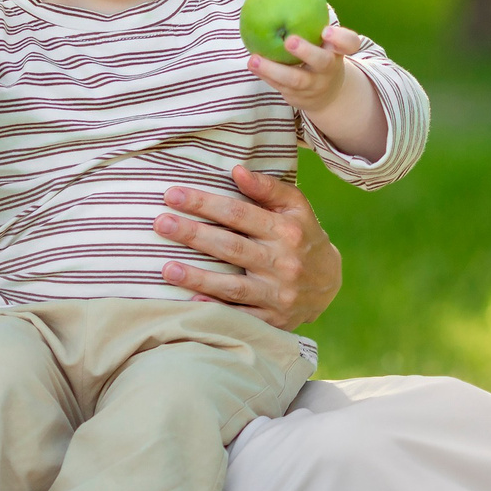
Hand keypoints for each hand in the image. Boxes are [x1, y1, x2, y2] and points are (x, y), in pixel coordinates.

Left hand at [154, 163, 341, 329]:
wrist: (329, 284)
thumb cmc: (303, 236)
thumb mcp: (296, 207)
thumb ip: (267, 188)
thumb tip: (236, 170)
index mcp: (287, 230)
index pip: (238, 213)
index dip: (204, 203)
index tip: (173, 195)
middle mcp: (283, 263)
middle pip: (230, 247)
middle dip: (193, 234)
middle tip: (160, 223)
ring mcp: (277, 294)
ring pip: (231, 286)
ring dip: (197, 277)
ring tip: (165, 268)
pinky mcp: (273, 320)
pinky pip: (240, 316)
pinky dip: (216, 310)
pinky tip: (190, 302)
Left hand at [247, 23, 365, 112]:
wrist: (327, 92)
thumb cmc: (320, 52)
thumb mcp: (322, 38)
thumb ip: (309, 17)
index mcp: (338, 51)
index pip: (349, 43)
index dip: (339, 38)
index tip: (326, 31)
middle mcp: (329, 69)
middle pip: (322, 62)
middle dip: (306, 52)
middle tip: (288, 40)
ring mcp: (315, 86)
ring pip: (295, 79)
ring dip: (273, 70)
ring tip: (253, 60)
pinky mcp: (299, 98)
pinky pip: (280, 86)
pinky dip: (266, 75)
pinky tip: (252, 64)